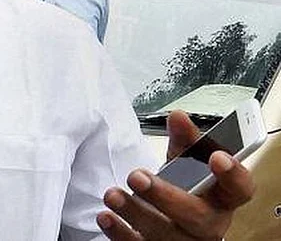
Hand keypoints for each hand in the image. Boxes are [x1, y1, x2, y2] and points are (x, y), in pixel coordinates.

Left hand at [97, 111, 254, 239]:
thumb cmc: (185, 191)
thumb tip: (178, 117)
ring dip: (135, 213)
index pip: (239, 189)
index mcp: (221, 199)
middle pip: (196, 216)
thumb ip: (184, 142)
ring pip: (165, 235)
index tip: (217, 157)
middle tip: (138, 177)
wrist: (171, 221)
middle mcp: (207, 224)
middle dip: (165, 196)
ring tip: (113, 195)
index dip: (232, 175)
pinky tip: (107, 217)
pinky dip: (121, 233)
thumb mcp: (186, 165)